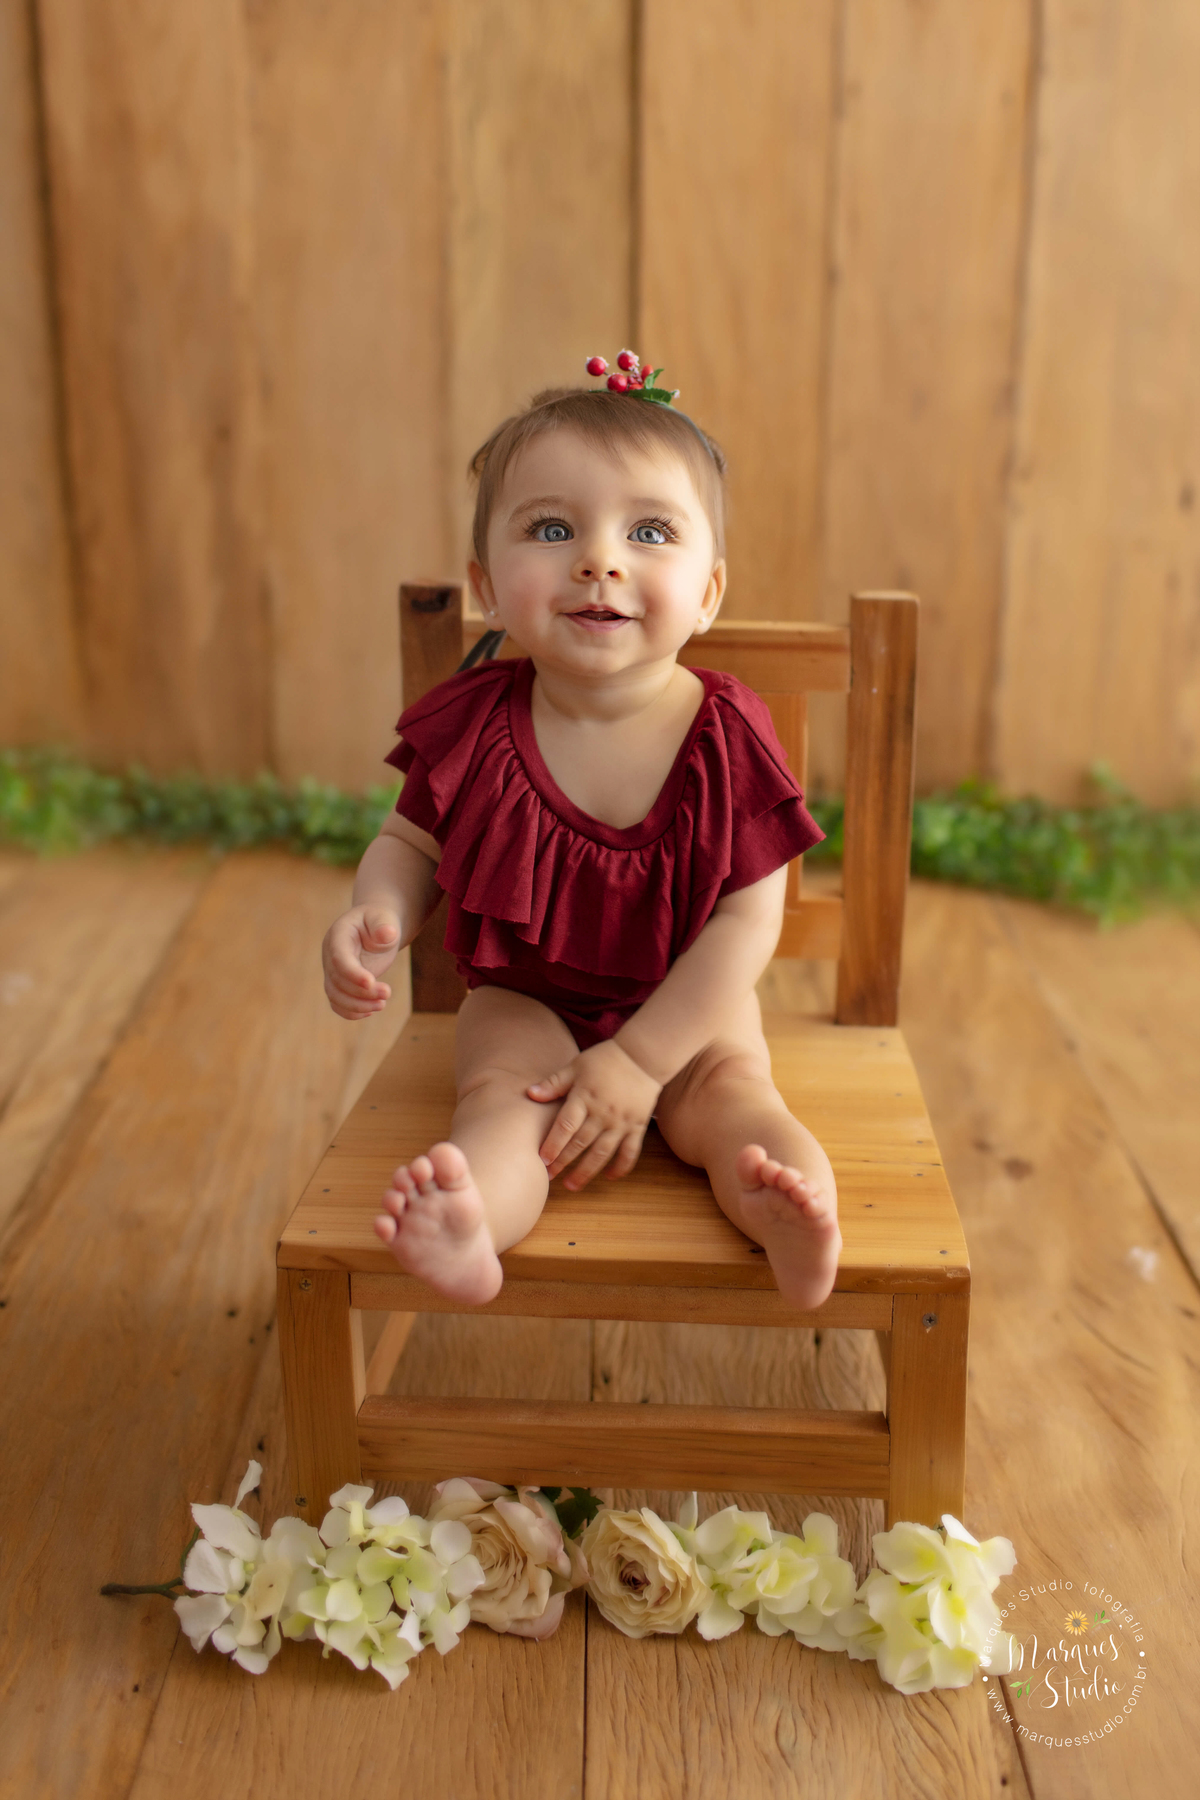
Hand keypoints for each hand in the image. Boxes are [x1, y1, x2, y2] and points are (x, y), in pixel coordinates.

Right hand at [322, 905, 400, 1018]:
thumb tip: (387, 934)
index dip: (352, 973)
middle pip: (338, 980)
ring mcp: (332, 971)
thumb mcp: (384, 918)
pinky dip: (351, 1012)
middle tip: (388, 993)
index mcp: (338, 935)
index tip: (371, 982)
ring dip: (357, 1005)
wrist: (375, 927)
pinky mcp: (339, 984)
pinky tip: (371, 1010)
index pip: (339, 958)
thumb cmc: (380, 921)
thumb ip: (383, 925)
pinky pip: (337, 1003)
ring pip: (335, 995)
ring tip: (382, 1005)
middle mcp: (330, 955)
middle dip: (362, 992)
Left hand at [527, 1041, 660, 1188]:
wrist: (642, 1056)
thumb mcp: (576, 1066)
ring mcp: (621, 1122)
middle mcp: (602, 1113)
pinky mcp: (637, 1126)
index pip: (566, 1126)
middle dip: (563, 1162)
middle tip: (549, 1178)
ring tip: (572, 1186)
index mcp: (584, 1097)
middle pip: (580, 1143)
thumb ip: (554, 1083)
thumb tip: (530, 1093)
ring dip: (586, 1171)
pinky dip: (621, 1167)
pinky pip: (630, 1152)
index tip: (542, 1160)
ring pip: (602, 1153)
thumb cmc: (605, 1059)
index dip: (553, 1144)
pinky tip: (610, 1177)